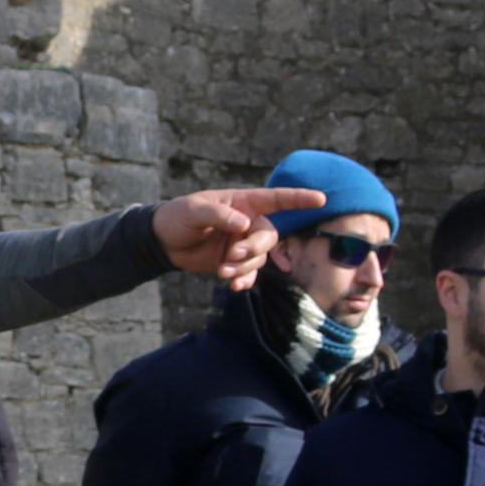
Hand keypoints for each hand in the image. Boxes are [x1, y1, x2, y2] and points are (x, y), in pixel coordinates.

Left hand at [154, 186, 324, 289]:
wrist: (163, 241)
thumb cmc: (179, 216)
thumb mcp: (195, 211)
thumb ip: (219, 216)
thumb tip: (243, 224)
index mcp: (243, 203)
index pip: (276, 199)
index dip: (299, 198)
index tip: (321, 199)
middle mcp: (248, 223)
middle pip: (268, 237)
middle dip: (253, 250)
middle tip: (231, 257)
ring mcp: (242, 244)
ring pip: (259, 259)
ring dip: (244, 268)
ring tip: (222, 272)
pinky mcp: (234, 262)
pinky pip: (250, 274)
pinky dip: (244, 280)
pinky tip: (233, 287)